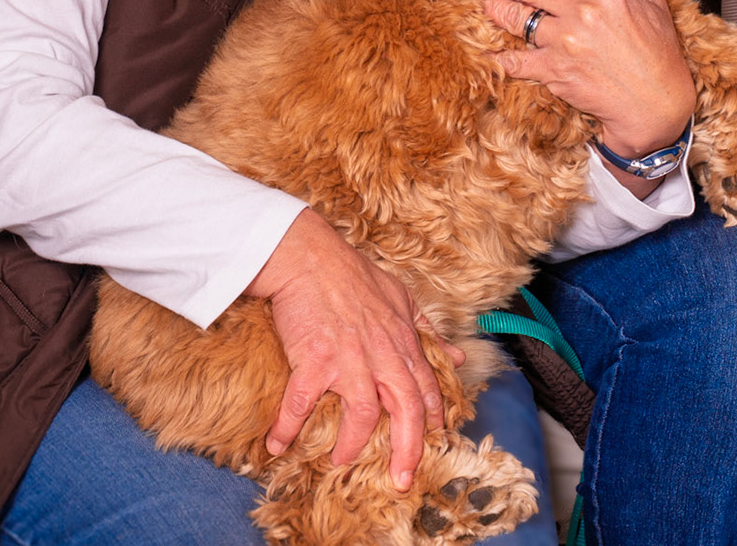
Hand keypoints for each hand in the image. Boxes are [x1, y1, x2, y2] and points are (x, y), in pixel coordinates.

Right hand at [247, 209, 462, 487]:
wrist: (310, 256)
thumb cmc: (353, 275)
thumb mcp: (402, 298)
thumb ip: (428, 332)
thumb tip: (458, 357)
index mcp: (402, 342)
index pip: (426, 390)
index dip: (432, 420)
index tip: (433, 444)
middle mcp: (381, 355)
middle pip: (405, 412)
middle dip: (406, 451)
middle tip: (400, 480)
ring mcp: (348, 359)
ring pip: (360, 416)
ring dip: (351, 445)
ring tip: (340, 462)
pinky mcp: (314, 359)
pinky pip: (301, 404)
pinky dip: (288, 427)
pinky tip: (278, 445)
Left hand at [475, 0, 695, 194]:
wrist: (654, 103)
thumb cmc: (660, 56)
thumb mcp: (656, 7)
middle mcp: (580, 10)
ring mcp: (564, 40)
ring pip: (519, 18)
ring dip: (497, 6)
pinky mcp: (554, 70)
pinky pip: (518, 60)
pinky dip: (502, 57)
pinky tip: (490, 52)